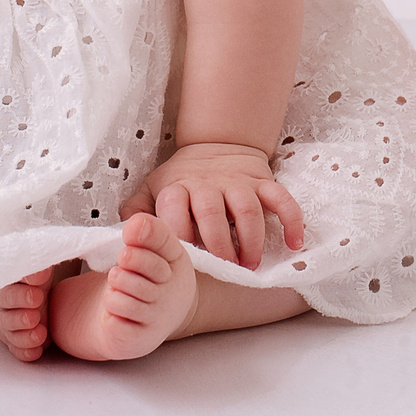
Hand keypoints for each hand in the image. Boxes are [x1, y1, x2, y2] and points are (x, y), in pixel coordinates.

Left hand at [121, 142, 304, 270]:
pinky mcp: (262, 181)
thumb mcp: (151, 189)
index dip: (180, 240)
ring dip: (251, 239)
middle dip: (219, 246)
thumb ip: (136, 211)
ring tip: (251, 265)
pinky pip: (281, 198)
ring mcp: (237, 182)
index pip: (175, 213)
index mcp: (177, 188)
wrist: (216, 145)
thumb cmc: (180, 180)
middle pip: (212, 214)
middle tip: (226, 271)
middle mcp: (207, 184)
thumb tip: (121, 237)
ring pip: (247, 209)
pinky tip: (295, 244)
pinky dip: (291, 220)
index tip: (186, 265)